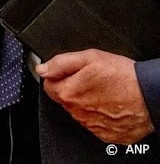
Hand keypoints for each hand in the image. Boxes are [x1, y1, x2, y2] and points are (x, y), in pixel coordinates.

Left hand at [37, 49, 154, 143]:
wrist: (152, 95)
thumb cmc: (124, 77)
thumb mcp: (90, 58)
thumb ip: (61, 63)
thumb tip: (43, 68)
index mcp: (69, 93)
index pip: (49, 85)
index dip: (59, 76)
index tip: (72, 73)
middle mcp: (77, 113)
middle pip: (65, 99)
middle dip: (74, 89)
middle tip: (93, 80)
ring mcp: (92, 125)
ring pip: (80, 112)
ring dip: (87, 103)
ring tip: (105, 92)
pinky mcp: (106, 134)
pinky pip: (96, 123)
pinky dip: (100, 115)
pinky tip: (111, 105)